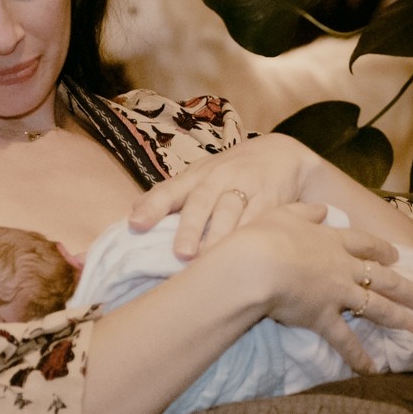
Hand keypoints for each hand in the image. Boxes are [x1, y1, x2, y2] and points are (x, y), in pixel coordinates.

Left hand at [129, 133, 317, 259]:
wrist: (281, 154)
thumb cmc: (231, 172)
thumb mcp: (200, 177)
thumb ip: (169, 196)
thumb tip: (131, 216)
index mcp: (195, 177)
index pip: (169, 191)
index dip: (152, 207)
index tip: (135, 225)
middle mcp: (218, 178)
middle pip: (200, 202)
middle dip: (190, 227)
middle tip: (180, 253)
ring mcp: (245, 186)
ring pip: (230, 211)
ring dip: (219, 235)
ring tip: (209, 259)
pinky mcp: (271, 198)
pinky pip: (260, 217)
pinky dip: (251, 233)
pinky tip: (245, 251)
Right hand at [217, 203, 412, 371]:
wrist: (256, 264)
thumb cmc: (265, 236)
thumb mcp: (285, 213)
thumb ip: (307, 211)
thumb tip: (323, 209)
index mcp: (333, 240)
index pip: (366, 244)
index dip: (383, 250)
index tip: (398, 257)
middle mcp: (344, 268)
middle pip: (386, 279)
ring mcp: (338, 294)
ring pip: (379, 308)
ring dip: (404, 320)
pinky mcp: (324, 318)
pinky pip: (346, 341)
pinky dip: (359, 357)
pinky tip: (373, 371)